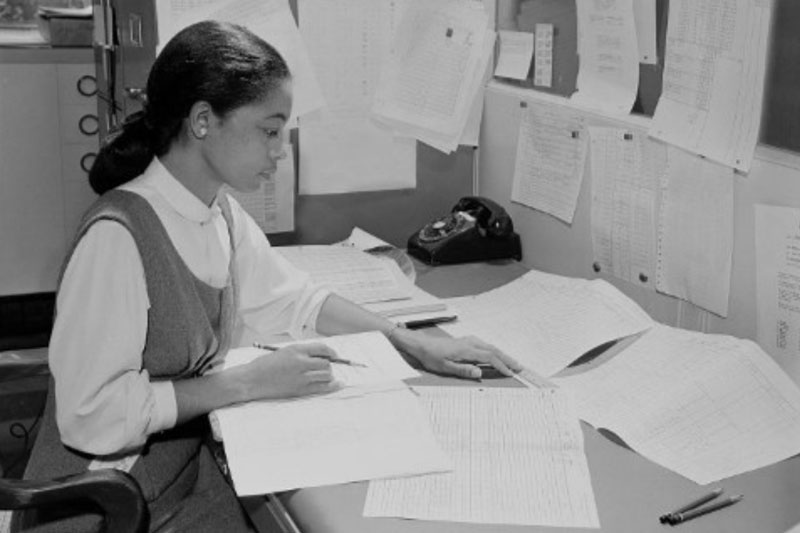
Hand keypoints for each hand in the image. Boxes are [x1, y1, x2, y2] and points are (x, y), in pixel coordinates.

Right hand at [241, 342, 342, 399]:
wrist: (251, 380)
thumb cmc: (264, 365)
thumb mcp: (283, 352)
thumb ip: (301, 353)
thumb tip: (320, 357)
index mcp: (296, 350)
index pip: (322, 348)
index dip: (331, 352)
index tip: (334, 355)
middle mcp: (300, 362)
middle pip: (326, 363)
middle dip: (329, 364)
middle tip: (325, 367)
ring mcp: (301, 377)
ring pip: (326, 375)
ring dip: (328, 375)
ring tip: (324, 376)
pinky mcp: (300, 389)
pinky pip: (322, 387)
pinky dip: (332, 385)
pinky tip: (337, 384)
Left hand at [399, 331, 522, 379]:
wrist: (423, 345)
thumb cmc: (433, 357)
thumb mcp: (445, 367)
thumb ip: (463, 370)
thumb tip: (479, 373)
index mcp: (467, 350)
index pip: (489, 357)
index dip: (501, 366)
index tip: (510, 373)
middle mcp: (471, 343)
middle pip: (494, 350)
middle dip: (508, 359)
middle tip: (520, 367)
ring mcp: (470, 341)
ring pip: (491, 347)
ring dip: (503, 355)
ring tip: (513, 363)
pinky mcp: (468, 341)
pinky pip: (486, 346)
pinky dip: (495, 352)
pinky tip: (498, 357)